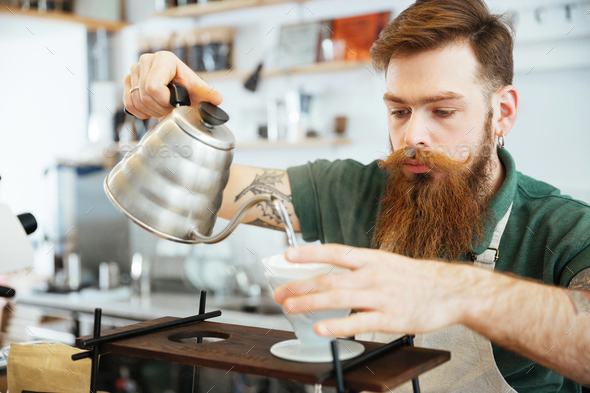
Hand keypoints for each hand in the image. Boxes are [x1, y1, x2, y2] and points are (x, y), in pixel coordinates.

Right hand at [123, 51, 222, 119]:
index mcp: (164, 58)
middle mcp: (146, 61)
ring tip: (163, 107)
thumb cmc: (188, 89)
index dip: (165, 101)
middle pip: (145, 95)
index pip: (154, 87)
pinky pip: (129, 104)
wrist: (179, 91)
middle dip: (160, 108)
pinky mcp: (128, 81)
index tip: (175, 103)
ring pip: (136, 101)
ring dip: (151, 111)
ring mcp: (135, 70)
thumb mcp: (198, 91)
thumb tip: (217, 99)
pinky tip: (152, 108)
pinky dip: (141, 112)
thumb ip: (207, 94)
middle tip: (170, 108)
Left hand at [273, 244, 482, 337]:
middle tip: (279, 294)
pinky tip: (320, 328)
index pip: (334, 252)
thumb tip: (331, 273)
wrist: (450, 291)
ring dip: (310, 303)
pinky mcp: (391, 318)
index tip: (287, 255)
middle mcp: (373, 275)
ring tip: (291, 308)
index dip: (309, 253)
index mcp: (372, 259)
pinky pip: (359, 322)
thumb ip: (359, 268)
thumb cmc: (416, 278)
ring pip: (339, 298)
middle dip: (300, 285)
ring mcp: (381, 296)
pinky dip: (337, 325)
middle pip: (330, 278)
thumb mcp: (386, 263)